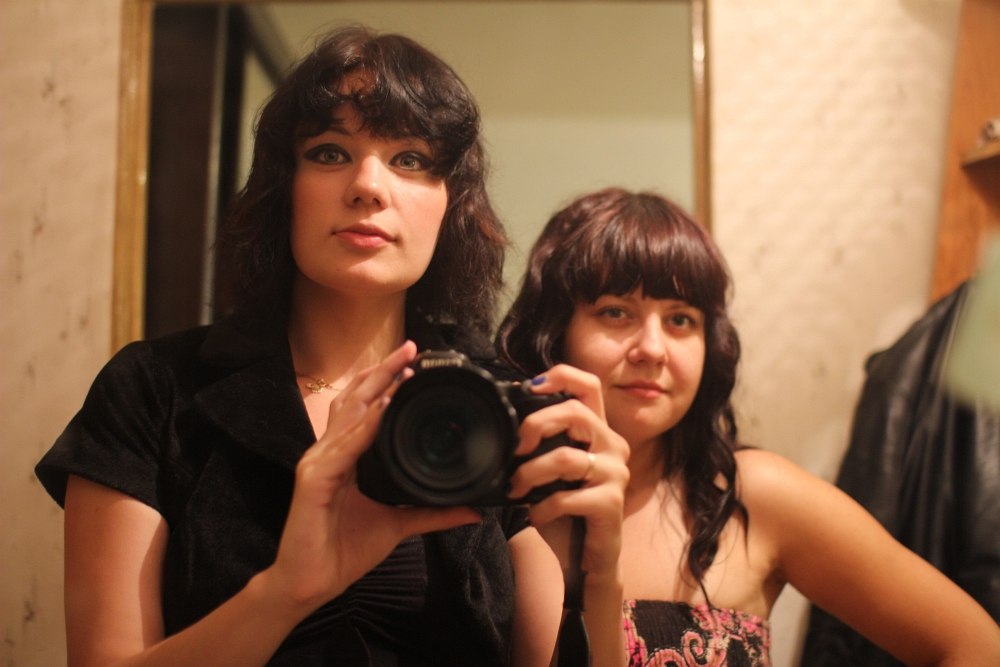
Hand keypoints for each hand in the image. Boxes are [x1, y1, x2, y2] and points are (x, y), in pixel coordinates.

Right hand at [265, 341, 481, 611]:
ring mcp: (318, 463)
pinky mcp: (312, 481)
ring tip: (400, 370)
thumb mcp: (397, 526)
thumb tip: (471, 510)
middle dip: (382, 373)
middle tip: (410, 349)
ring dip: (374, 390)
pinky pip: (341, 448)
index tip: (413, 364)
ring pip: (347, 416)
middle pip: (354, 400)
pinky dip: (362, 427)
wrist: (309, 585)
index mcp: (344, 457)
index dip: (384, 383)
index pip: (362, 408)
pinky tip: (380, 411)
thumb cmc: (343, 551)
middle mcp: (328, 452)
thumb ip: (431, 513)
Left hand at [506, 365, 629, 579]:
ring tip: (515, 489)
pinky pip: (567, 497)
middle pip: (576, 412)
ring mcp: (616, 473)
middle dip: (536, 424)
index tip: (529, 387)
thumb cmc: (564, 511)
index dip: (562, 376)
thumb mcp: (550, 471)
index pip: (589, 386)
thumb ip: (540, 445)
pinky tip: (535, 516)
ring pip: (566, 457)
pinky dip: (542, 508)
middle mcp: (613, 445)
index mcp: (597, 431)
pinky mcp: (611, 503)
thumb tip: (504, 425)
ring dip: (530, 473)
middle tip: (515, 448)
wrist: (584, 559)